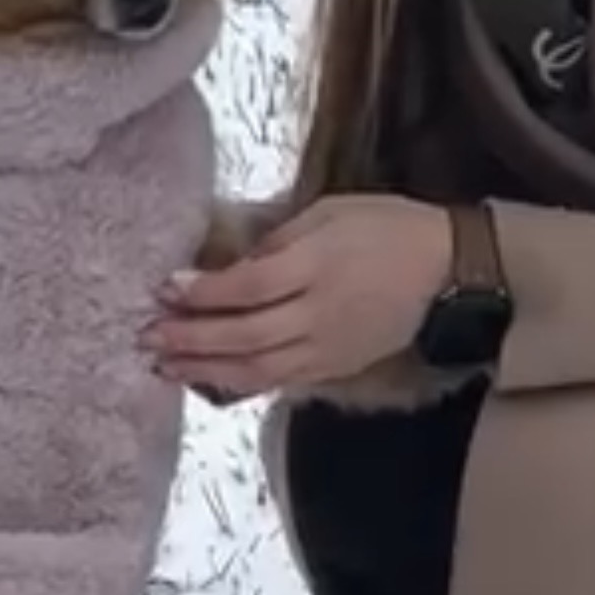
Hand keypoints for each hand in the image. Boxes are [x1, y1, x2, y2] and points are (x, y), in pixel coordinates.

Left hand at [142, 194, 453, 399]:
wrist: (449, 272)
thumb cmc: (388, 228)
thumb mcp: (331, 212)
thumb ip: (279, 240)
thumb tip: (231, 269)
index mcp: (317, 265)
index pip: (247, 288)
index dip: (202, 293)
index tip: (164, 288)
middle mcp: (318, 314)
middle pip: (244, 335)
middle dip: (189, 339)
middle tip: (145, 337)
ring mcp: (327, 348)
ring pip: (257, 368)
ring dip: (204, 369)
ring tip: (162, 366)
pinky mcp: (334, 368)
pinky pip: (279, 381)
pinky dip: (239, 382)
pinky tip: (210, 376)